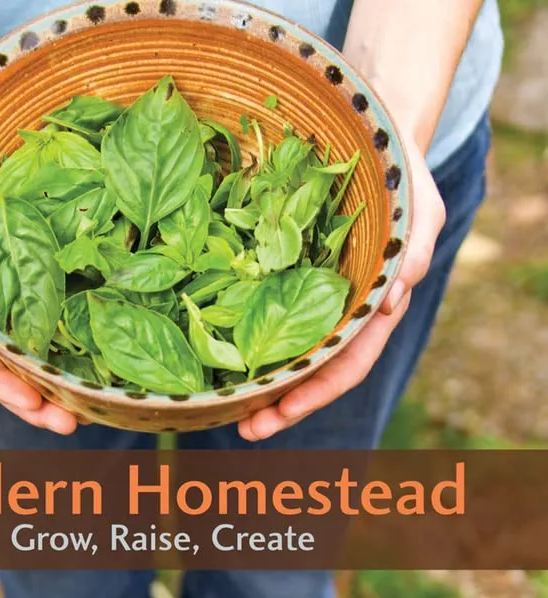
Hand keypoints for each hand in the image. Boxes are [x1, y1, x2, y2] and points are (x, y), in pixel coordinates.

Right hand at [0, 116, 77, 434]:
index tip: (33, 405)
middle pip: (3, 369)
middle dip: (34, 403)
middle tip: (71, 426)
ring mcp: (1, 296)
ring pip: (27, 354)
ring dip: (55, 386)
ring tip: (89, 411)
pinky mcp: (28, 278)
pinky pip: (48, 318)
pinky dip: (67, 345)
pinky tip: (94, 363)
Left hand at [237, 135, 444, 441]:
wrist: (368, 136)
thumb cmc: (399, 172)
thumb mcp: (417, 205)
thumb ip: (414, 249)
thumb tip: (392, 299)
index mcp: (373, 308)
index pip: (347, 365)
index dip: (316, 394)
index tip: (282, 415)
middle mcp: (339, 313)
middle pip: (310, 372)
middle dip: (280, 406)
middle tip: (245, 429)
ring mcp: (309, 298)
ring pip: (284, 352)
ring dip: (258, 384)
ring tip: (225, 408)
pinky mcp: (282, 277)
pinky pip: (259, 313)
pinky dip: (239, 338)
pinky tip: (213, 354)